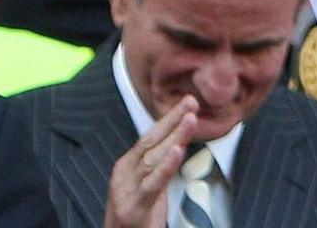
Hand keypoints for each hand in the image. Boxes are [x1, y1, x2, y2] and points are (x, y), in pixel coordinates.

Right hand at [103, 96, 195, 227]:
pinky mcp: (133, 206)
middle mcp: (124, 173)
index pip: (150, 136)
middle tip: (192, 102)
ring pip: (153, 158)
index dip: (169, 118)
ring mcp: (126, 189)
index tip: (188, 102)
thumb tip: (180, 141)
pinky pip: (152, 183)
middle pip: (151, 141)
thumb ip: (162, 164)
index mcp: (127, 165)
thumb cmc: (137, 214)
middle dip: (173, 120)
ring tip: (191, 120)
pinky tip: (177, 150)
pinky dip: (166, 166)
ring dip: (174, 137)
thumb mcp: (150, 184)